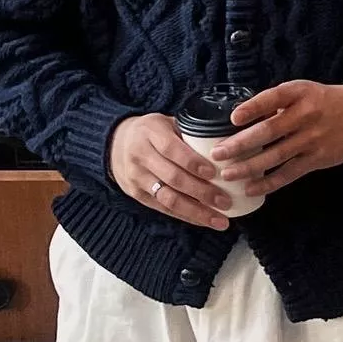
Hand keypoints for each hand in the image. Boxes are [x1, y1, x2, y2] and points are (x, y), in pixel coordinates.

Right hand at [109, 113, 231, 230]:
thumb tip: (227, 141)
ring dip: (196, 212)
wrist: (115, 143)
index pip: (172, 149)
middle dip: (202, 192)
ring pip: (168, 198)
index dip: (193, 163)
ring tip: (220, 220)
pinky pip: (163, 209)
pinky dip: (186, 216)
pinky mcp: (136, 195)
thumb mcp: (167, 121)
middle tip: (225, 201)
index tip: (214, 173)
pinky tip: (204, 220)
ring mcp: (136, 177)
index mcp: (150, 132)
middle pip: (173, 178)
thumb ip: (190, 131)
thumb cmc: (152, 131)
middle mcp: (140, 156)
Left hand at [211, 81, 342, 196]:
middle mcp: (305, 115)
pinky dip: (269, 182)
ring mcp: (312, 139)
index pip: (273, 98)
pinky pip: (289, 173)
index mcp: (299, 93)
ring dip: (249, 167)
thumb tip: (242, 117)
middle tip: (217, 154)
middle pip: (269, 131)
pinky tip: (251, 188)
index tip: (233, 119)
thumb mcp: (302, 91)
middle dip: (241, 144)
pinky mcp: (317, 159)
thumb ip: (277, 102)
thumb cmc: (323, 100)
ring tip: (227, 174)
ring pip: (276, 156)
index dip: (253, 108)